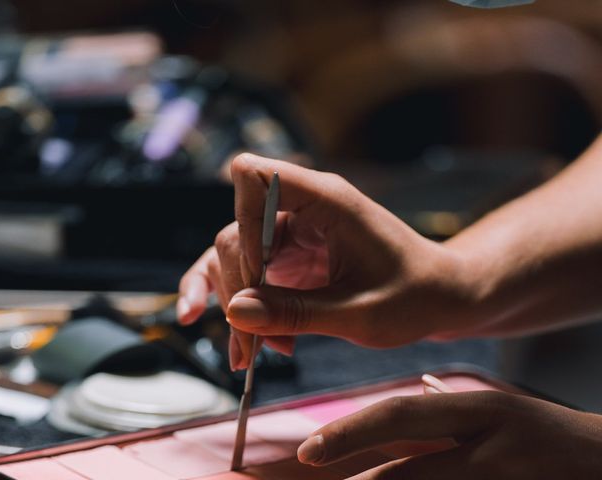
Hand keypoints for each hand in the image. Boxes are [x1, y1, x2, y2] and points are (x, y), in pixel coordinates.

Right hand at [177, 154, 480, 368]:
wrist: (440, 296)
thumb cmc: (414, 295)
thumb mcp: (359, 312)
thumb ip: (297, 312)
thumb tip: (235, 312)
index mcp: (326, 201)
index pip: (254, 177)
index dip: (243, 222)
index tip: (257, 275)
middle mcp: (302, 210)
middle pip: (236, 232)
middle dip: (238, 289)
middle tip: (251, 345)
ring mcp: (292, 235)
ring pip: (234, 258)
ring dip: (238, 304)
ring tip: (254, 352)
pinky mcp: (290, 259)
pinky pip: (250, 277)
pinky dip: (245, 308)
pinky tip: (249, 341)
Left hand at [297, 388, 601, 478]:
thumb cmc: (551, 440)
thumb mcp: (504, 412)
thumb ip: (454, 407)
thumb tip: (421, 387)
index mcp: (482, 410)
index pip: (401, 414)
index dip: (350, 432)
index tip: (307, 450)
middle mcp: (492, 444)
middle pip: (409, 469)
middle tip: (313, 475)